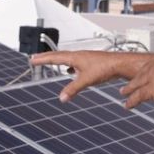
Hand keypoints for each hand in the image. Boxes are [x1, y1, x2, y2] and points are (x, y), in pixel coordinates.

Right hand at [30, 51, 148, 101]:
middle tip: (35, 59)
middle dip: (46, 58)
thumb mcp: (86, 80)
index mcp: (75, 57)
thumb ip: (73, 89)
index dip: (42, 59)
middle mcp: (78, 56)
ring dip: (57, 61)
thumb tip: (61, 98)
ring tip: (50, 63)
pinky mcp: (90, 63)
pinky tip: (71, 72)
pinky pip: (75, 63)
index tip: (32, 59)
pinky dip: (69, 66)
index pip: (54, 57)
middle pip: (58, 56)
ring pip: (67, 59)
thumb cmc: (105, 68)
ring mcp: (84, 59)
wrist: (120, 64)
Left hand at [120, 51, 153, 108]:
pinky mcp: (153, 88)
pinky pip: (139, 95)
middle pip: (142, 72)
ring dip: (129, 90)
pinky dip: (132, 101)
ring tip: (124, 94)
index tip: (143, 74)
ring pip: (137, 83)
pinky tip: (128, 105)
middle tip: (128, 85)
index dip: (147, 70)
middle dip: (135, 79)